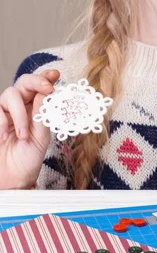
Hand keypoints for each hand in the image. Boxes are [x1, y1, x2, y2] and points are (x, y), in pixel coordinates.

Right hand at [0, 69, 59, 187]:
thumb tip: (47, 91)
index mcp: (36, 107)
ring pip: (10, 94)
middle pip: (24, 82)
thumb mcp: (41, 136)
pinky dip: (1, 122)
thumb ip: (43, 113)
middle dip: (36, 82)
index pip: (41, 86)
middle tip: (47, 88)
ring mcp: (5, 111)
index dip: (46, 77)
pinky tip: (3, 137)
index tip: (55, 75)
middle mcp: (21, 105)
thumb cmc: (28, 156)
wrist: (12, 176)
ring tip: (23, 135)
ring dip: (19, 114)